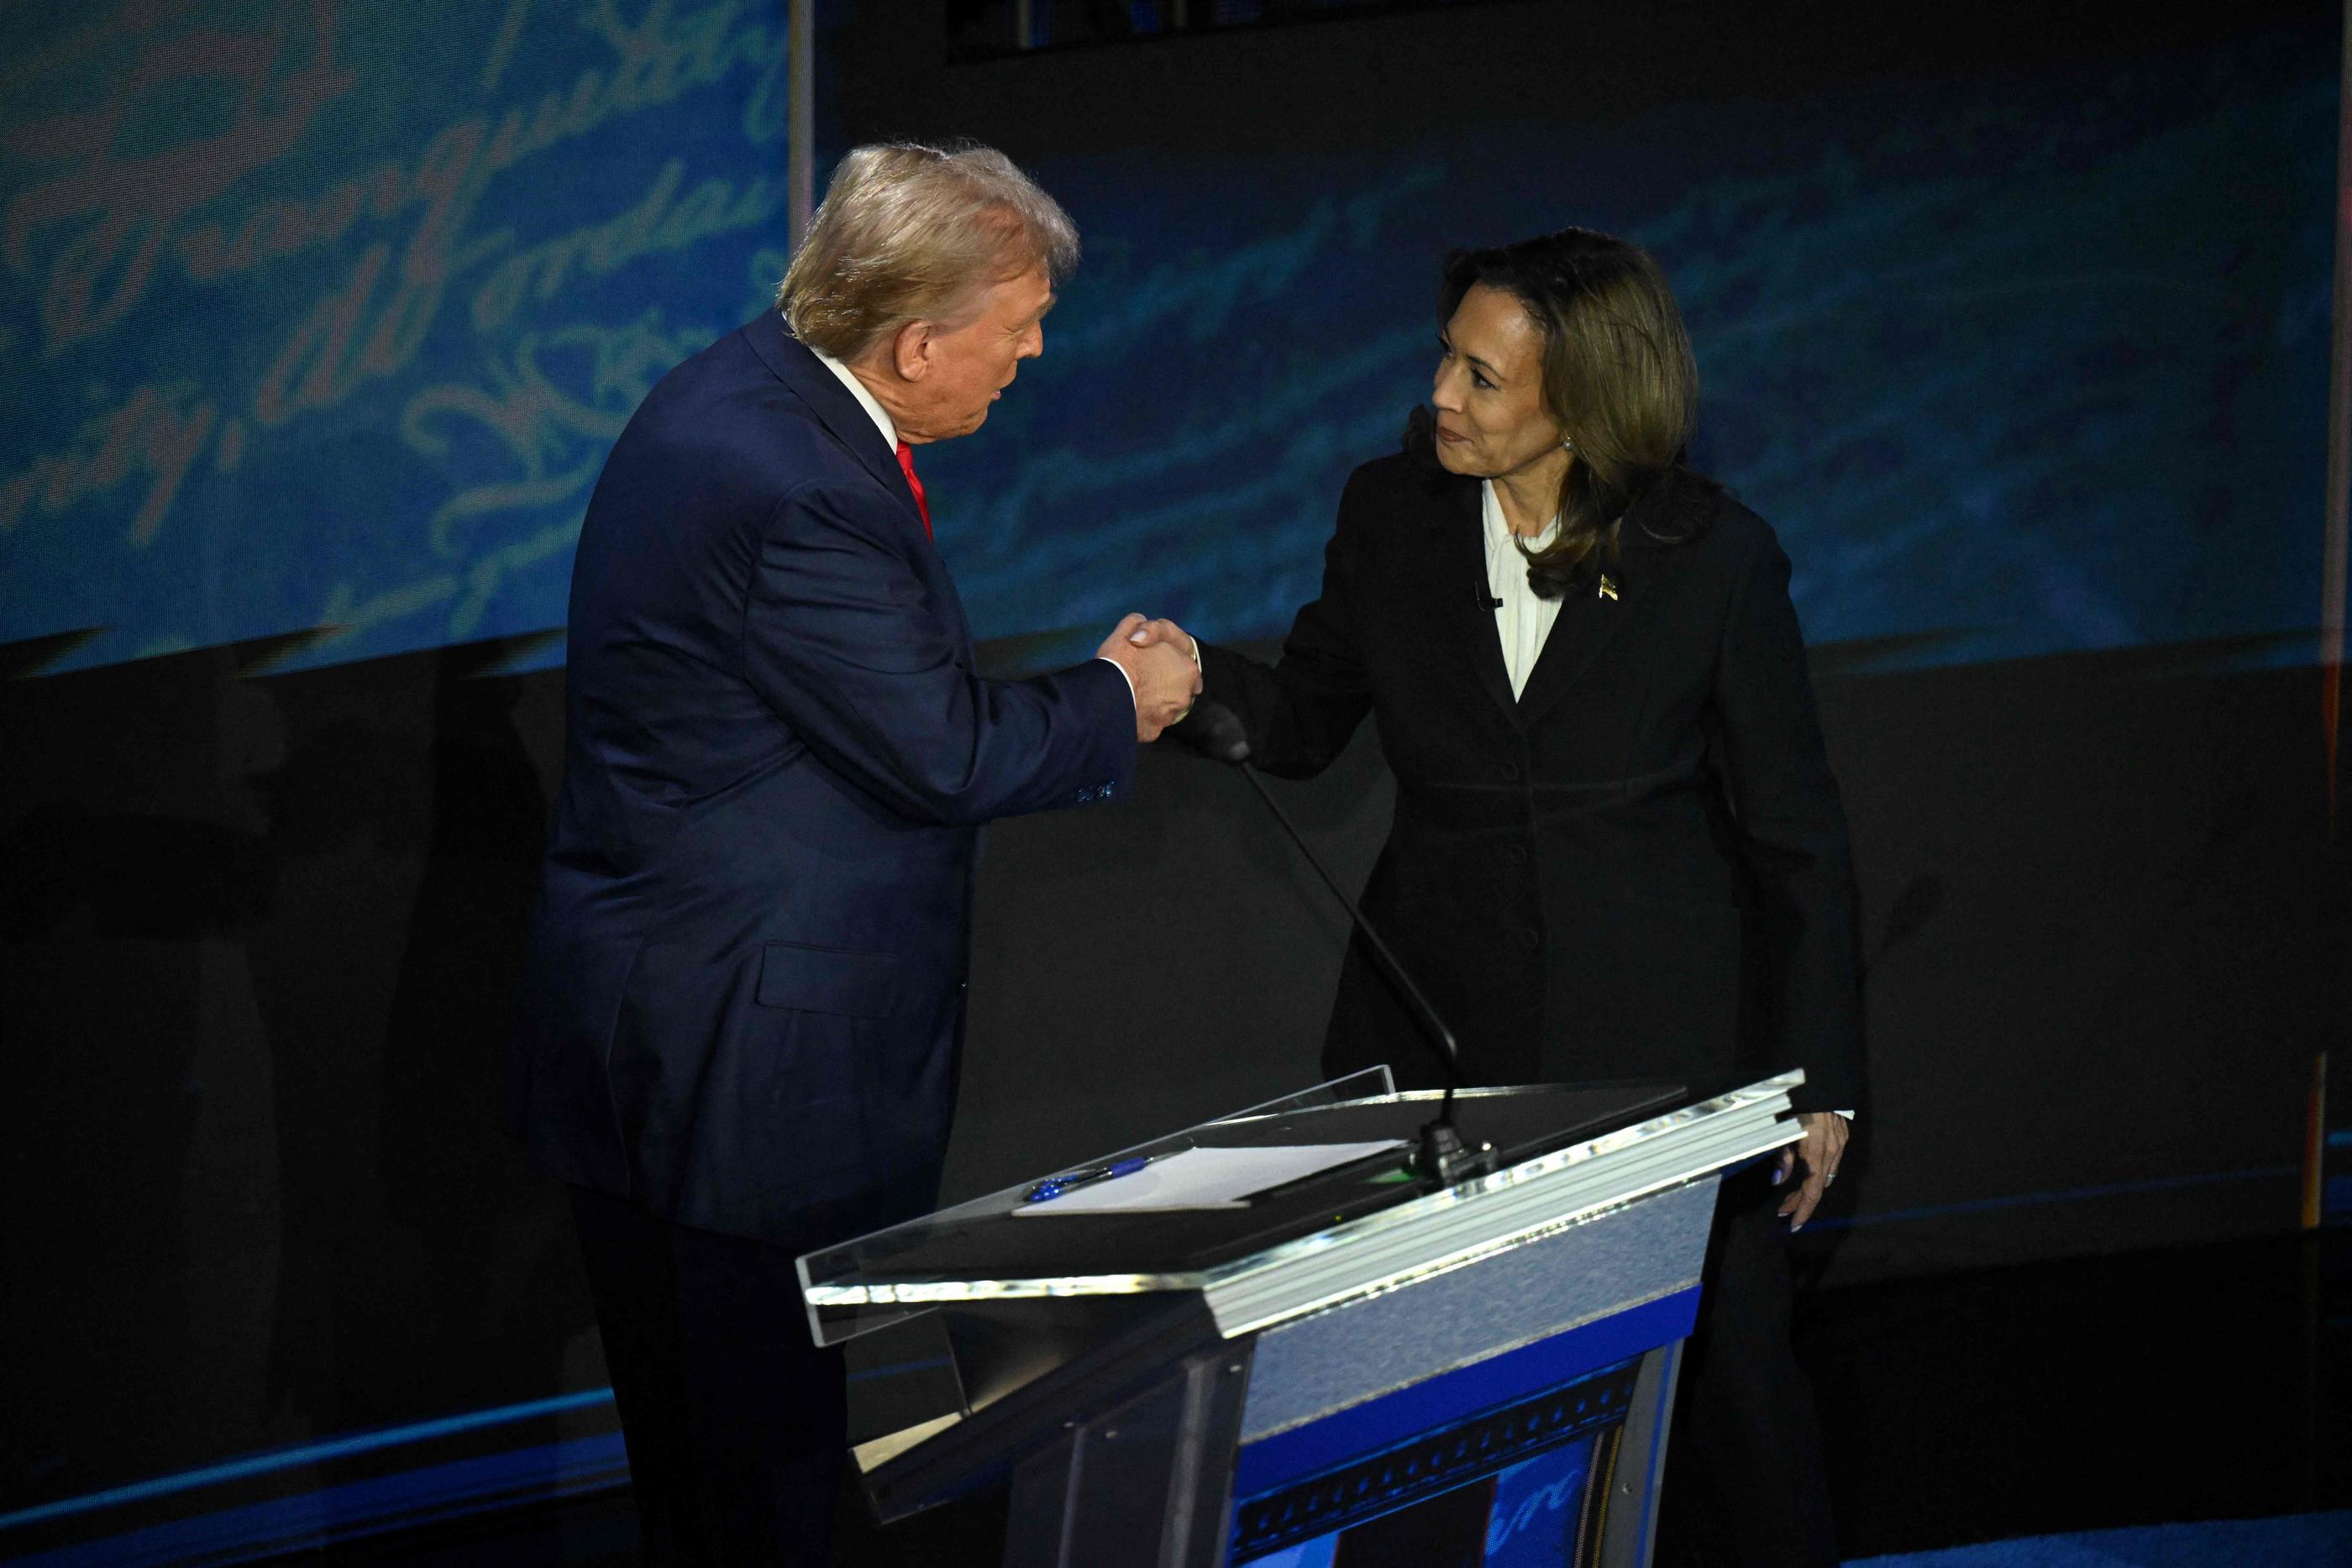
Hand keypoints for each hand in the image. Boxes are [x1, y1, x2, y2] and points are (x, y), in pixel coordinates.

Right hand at [1096, 614, 1202, 741]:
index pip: (1185, 667)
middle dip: (1162, 685)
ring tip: (1132, 696)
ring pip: (1163, 709)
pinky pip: (1148, 724)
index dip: (1169, 663)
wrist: (1106, 696)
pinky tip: (1127, 711)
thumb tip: (1141, 626)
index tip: (1154, 664)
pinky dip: (1140, 719)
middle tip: (1141, 679)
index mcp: (1186, 668)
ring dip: (1152, 703)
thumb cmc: (1121, 660)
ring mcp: (1169, 717)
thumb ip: (1140, 625)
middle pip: (1175, 690)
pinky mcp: (1153, 733)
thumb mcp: (1129, 630)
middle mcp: (1184, 695)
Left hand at [1774, 1111, 1849, 1231]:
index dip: (1803, 1209)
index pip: (1813, 1190)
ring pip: (1827, 1174)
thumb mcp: (1781, 1128)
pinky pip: (1832, 1160)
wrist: (1819, 1076)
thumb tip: (1778, 1180)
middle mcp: (1833, 1148)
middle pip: (1819, 1186)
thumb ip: (1781, 1155)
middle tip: (1784, 1210)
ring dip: (1810, 1187)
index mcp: (1816, 1149)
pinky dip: (1819, 1171)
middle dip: (1801, 1201)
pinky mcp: (1842, 1133)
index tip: (1792, 1223)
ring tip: (1792, 1196)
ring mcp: (1840, 1141)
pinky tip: (1807, 1172)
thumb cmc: (1794, 1100)